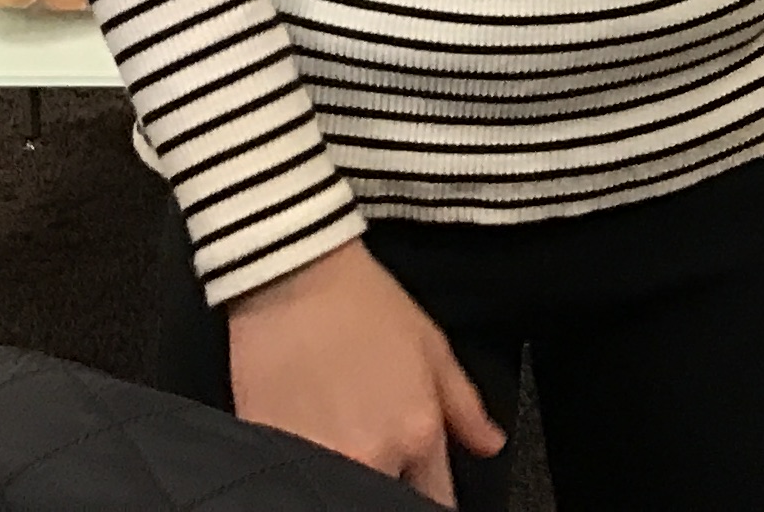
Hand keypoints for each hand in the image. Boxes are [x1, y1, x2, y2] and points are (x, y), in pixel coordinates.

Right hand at [225, 242, 504, 507]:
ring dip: (350, 477)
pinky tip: (309, 441)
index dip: (430, 496)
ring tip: (344, 443)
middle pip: (389, 500)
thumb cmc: (363, 304)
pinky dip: (307, 466)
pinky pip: (297, 478)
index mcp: (418, 433)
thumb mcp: (432, 347)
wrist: (295, 274)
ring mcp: (319, 458)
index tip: (420, 484)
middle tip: (380, 451)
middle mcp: (372, 455)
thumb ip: (465, 405)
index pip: (436, 502)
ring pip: (345, 494)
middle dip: (390, 484)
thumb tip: (491, 444)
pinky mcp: (273, 449)